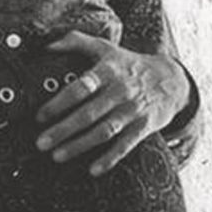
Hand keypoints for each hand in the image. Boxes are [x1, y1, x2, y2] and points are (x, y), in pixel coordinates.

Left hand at [34, 30, 189, 177]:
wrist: (171, 80)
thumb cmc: (129, 64)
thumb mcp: (105, 48)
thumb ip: (76, 41)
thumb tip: (48, 46)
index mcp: (108, 71)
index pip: (81, 87)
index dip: (59, 102)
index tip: (40, 116)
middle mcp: (120, 92)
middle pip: (88, 114)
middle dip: (63, 130)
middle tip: (41, 143)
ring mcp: (132, 111)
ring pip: (103, 132)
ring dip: (79, 146)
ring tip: (57, 156)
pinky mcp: (143, 127)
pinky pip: (125, 145)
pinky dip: (110, 159)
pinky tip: (93, 170)